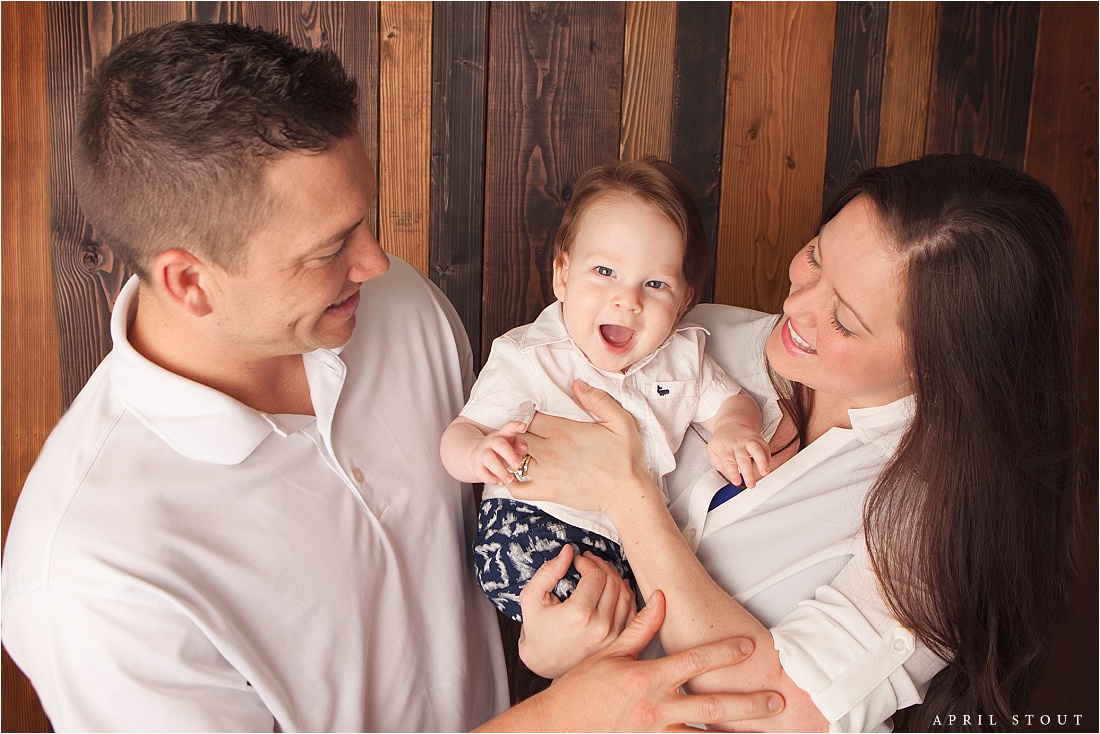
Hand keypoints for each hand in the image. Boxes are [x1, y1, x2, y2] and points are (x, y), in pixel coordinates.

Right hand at [469, 421, 527, 484]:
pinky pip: (482, 473)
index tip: (522, 426)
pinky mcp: (476, 466)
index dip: (515, 426)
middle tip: (517, 465)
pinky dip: (491, 479)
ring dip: (501, 471)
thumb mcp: (512, 445)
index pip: (509, 428)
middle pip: (499, 444)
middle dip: (509, 454)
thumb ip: (520, 445)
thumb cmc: (502, 451)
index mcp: (503, 435)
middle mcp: (491, 442)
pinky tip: (499, 481)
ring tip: (510, 478)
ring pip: (490, 460)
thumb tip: (523, 448)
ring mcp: (482, 453)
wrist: (477, 455)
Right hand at [478, 590, 783, 731]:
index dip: (724, 652)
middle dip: (748, 704)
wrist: (556, 726)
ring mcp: (654, 732)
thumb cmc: (580, 688)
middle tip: (777, 701)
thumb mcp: (609, 652)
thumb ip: (639, 626)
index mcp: (647, 678)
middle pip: (711, 706)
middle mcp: (656, 708)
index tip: (749, 646)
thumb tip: (660, 597)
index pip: (694, 661)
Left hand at [513, 380, 655, 516]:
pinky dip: (511, 482)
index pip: (529, 417)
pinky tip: (519, 476)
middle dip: (516, 434)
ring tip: (521, 453)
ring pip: (513, 459)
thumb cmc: (625, 457)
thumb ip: (598, 399)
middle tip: (525, 435)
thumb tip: (577, 383)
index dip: (526, 415)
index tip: (532, 417)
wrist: (626, 492)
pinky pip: (517, 488)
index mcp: (563, 430)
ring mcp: (546, 473)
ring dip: (513, 455)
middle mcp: (549, 450)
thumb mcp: (620, 421)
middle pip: (516, 436)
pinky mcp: (547, 492)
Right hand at [518, 544, 635, 678]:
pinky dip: (626, 595)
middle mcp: (600, 627)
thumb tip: (568, 552)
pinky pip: (632, 611)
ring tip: (600, 573)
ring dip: (614, 577)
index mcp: (578, 615)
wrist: (544, 663)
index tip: (578, 561)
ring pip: (626, 594)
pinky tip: (614, 588)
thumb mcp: (531, 598)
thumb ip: (549, 572)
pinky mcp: (618, 642)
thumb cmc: (536, 631)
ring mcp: (612, 637)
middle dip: (601, 565)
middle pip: (613, 582)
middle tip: (589, 562)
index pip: (596, 575)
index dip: (588, 561)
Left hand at [706, 425, 770, 487]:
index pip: (729, 462)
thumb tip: (728, 473)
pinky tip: (767, 466)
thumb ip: (717, 463)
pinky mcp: (758, 439)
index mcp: (724, 448)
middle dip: (748, 473)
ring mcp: (748, 440)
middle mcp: (737, 444)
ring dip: (762, 462)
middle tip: (751, 484)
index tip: (737, 482)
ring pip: (757, 450)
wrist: (731, 422)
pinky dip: (768, 457)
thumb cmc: (722, 440)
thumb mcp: (712, 450)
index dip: (733, 473)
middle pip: (743, 459)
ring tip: (764, 472)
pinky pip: (765, 447)